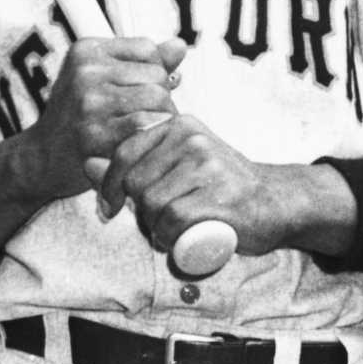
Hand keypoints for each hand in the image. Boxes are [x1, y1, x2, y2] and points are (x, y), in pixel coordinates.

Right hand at [21, 38, 183, 214]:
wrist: (43, 156)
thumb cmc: (79, 115)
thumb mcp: (103, 78)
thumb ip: (144, 62)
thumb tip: (180, 45)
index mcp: (87, 50)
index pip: (148, 49)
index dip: (154, 73)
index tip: (140, 92)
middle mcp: (85, 71)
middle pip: (156, 75)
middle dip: (161, 98)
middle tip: (146, 117)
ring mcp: (88, 102)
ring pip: (158, 99)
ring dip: (162, 118)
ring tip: (146, 130)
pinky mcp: (94, 133)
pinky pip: (147, 125)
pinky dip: (153, 135)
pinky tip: (142, 144)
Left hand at [105, 115, 347, 257]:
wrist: (275, 201)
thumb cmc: (220, 186)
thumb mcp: (177, 165)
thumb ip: (136, 162)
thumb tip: (87, 164)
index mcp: (180, 124)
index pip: (125, 152)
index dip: (110, 185)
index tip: (111, 207)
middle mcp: (193, 139)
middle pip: (136, 182)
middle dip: (139, 211)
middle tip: (159, 223)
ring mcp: (208, 165)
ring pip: (152, 204)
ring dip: (156, 228)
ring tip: (176, 230)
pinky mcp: (220, 195)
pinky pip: (173, 220)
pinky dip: (171, 237)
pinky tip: (183, 239)